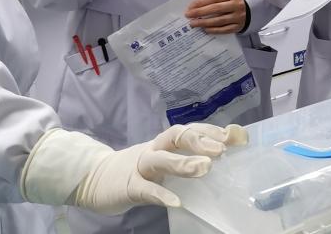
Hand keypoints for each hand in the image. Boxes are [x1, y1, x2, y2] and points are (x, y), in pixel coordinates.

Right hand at [21, 123, 247, 213]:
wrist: (93, 178)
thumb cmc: (137, 170)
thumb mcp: (163, 161)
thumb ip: (185, 156)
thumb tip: (222, 151)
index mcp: (164, 143)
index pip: (190, 129)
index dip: (213, 130)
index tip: (238, 135)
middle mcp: (154, 149)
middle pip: (176, 135)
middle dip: (200, 139)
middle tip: (222, 149)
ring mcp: (139, 166)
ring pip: (161, 158)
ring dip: (183, 162)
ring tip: (204, 168)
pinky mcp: (127, 185)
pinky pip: (145, 188)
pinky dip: (161, 194)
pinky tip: (176, 201)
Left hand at [186, 0, 247, 33]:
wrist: (250, 9)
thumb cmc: (232, 1)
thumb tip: (195, 4)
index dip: (201, 2)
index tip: (190, 7)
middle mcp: (237, 5)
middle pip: (216, 9)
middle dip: (200, 12)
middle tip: (188, 15)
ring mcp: (238, 16)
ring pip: (219, 20)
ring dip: (204, 22)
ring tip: (193, 23)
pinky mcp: (238, 26)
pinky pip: (224, 29)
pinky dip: (214, 30)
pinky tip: (205, 29)